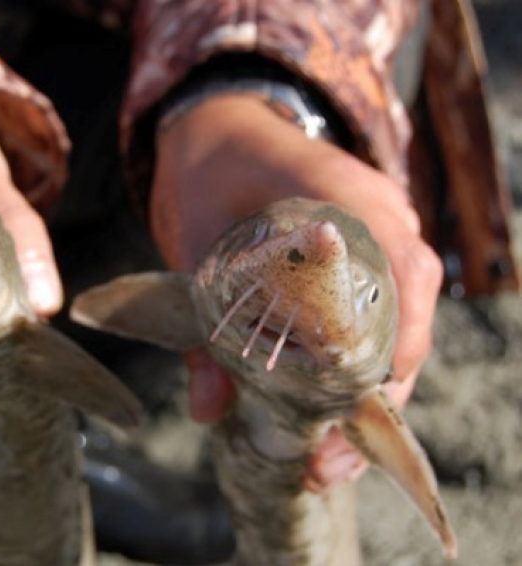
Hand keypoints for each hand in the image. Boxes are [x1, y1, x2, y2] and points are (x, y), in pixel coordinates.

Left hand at [150, 94, 441, 489]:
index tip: (357, 413)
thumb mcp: (194, 243)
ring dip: (363, 396)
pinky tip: (321, 417)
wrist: (212, 127)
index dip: (392, 351)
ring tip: (325, 459)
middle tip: (329, 463)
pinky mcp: (358, 260)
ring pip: (394, 328)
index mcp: (347, 196)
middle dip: (374, 398)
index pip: (403, 276)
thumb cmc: (206, 171)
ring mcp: (375, 238)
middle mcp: (379, 218)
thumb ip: (203, 323)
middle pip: (407, 318)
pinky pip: (372, 319)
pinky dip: (350, 371)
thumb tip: (208, 410)